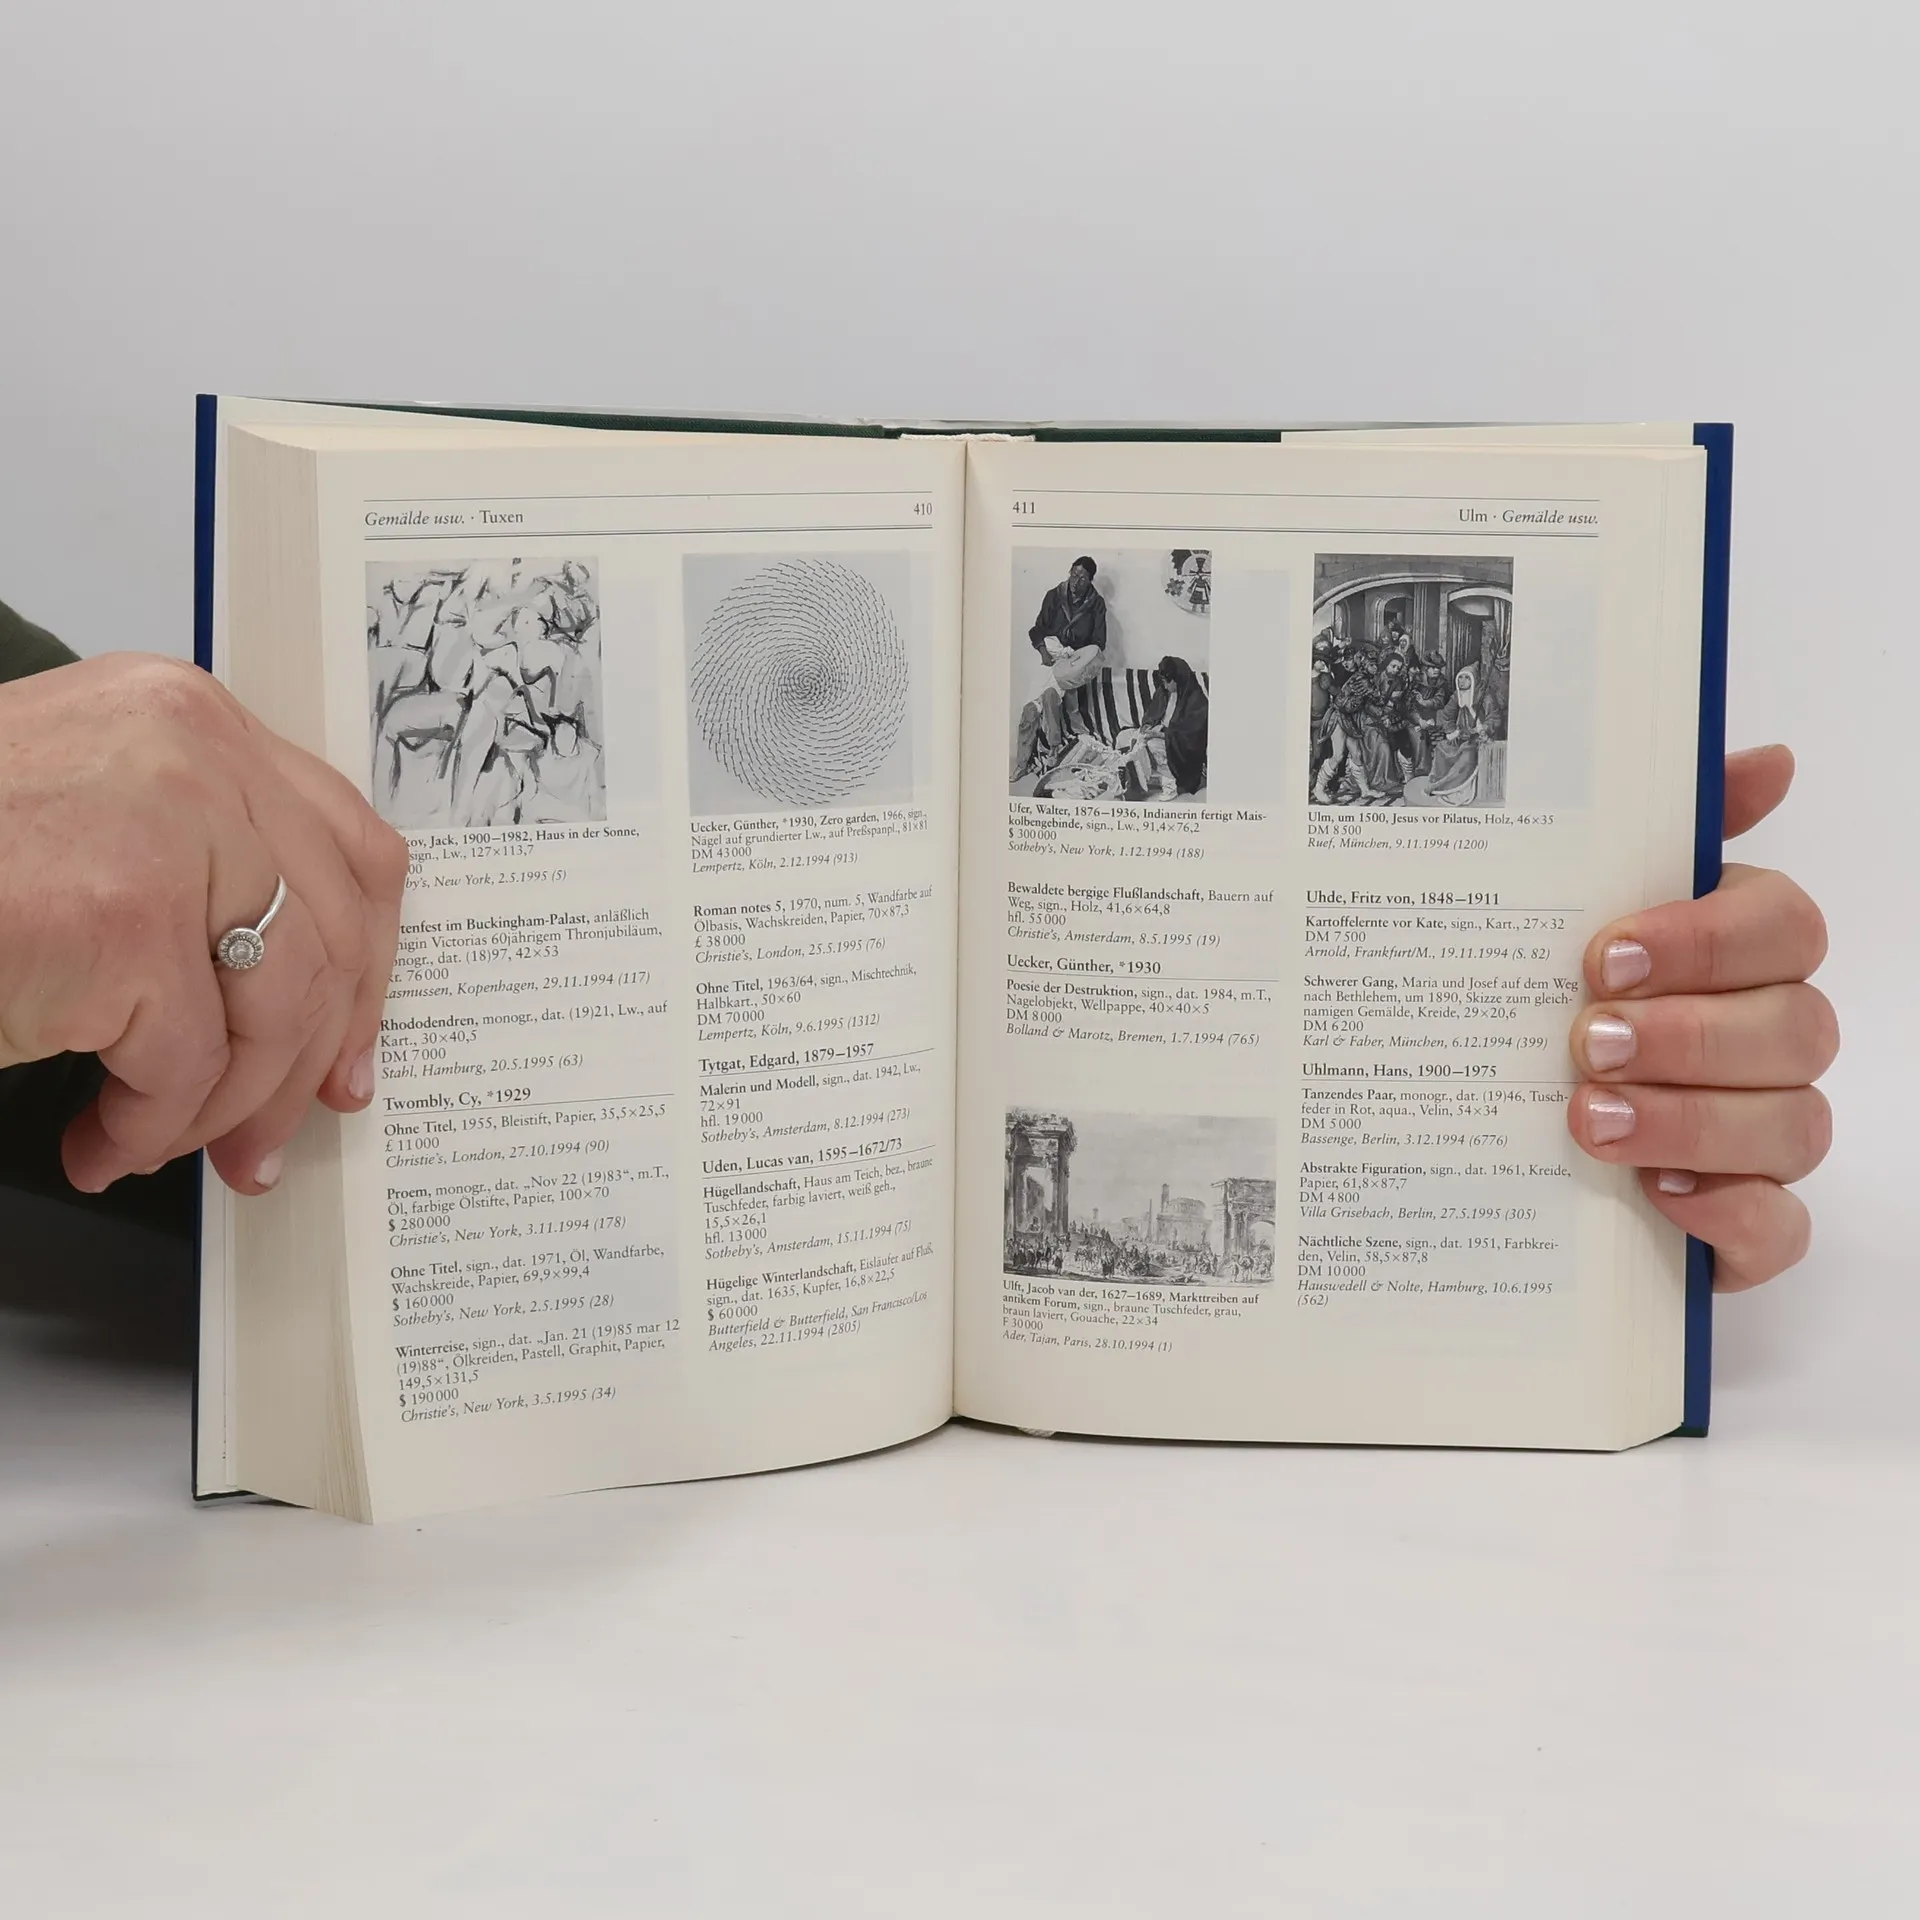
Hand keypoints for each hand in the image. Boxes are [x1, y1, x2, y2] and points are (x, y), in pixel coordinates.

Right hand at [0, 655, 408, 1195]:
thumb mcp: (89, 819)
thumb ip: (200, 864)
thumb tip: (301, 997)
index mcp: (189, 719)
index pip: (349, 846)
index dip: (369, 963)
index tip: (351, 1045)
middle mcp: (193, 753)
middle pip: (330, 937)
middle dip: (305, 1062)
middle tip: (270, 1135)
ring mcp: (166, 828)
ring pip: (275, 1010)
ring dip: (225, 1108)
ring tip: (166, 1145)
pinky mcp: (124, 917)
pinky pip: (186, 1064)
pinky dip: (151, 1127)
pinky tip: (103, 1144)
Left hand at [1567, 745, 1835, 1289]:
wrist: (1484, 1139)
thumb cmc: (1549, 1007)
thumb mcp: (1569, 910)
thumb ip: (1658, 832)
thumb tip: (1770, 760)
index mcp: (1738, 956)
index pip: (1784, 926)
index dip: (1704, 940)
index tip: (1604, 957)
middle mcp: (1769, 1043)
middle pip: (1795, 1027)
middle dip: (1688, 1036)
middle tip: (1586, 1044)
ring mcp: (1764, 1140)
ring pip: (1792, 1126)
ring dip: (1691, 1122)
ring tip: (1589, 1121)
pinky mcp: (1743, 1228)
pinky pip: (1781, 1229)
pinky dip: (1729, 1216)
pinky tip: (1660, 1201)